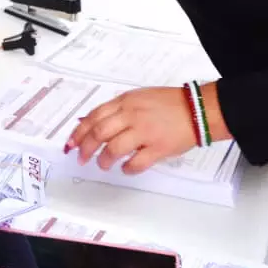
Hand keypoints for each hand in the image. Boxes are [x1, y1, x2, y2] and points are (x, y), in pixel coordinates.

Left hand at [65, 86, 197, 174]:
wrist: (196, 109)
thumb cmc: (167, 103)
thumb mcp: (137, 98)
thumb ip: (117, 109)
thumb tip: (94, 124)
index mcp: (124, 102)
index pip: (94, 116)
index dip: (79, 131)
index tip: (71, 143)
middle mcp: (132, 115)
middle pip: (99, 133)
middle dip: (86, 147)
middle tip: (82, 158)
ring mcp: (145, 132)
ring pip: (114, 148)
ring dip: (104, 160)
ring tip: (103, 165)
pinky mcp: (159, 147)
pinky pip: (137, 162)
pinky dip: (127, 168)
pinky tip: (126, 169)